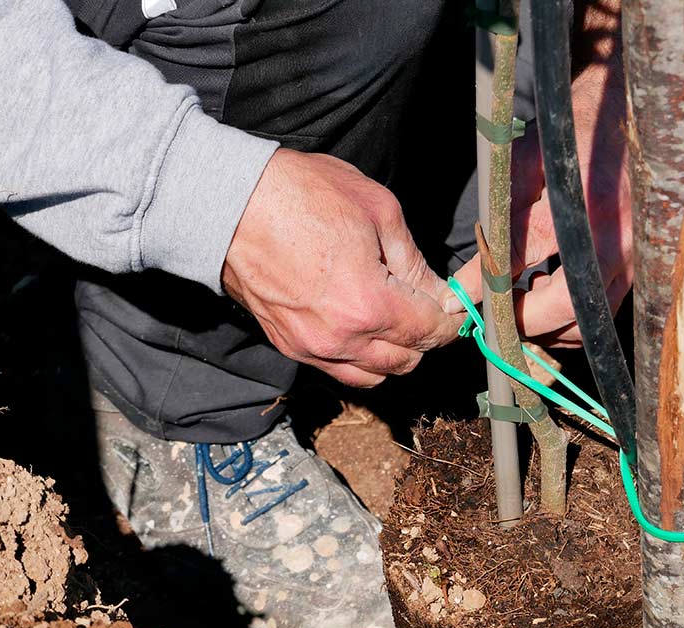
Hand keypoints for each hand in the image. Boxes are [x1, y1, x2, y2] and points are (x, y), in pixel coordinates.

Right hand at [223, 149, 460, 386]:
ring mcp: (312, 348)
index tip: (454, 304)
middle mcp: (342, 339)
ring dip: (394, 353)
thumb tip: (436, 290)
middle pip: (408, 361)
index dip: (452, 320)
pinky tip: (361, 327)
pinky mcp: (290, 347)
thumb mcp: (378, 210)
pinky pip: (339, 371)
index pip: (432, 333)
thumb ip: (414, 260)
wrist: (229, 204)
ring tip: (394, 319)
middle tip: (426, 306)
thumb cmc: (301, 195)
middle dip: (425, 336)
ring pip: (375, 375)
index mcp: (370, 304)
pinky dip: (360, 358)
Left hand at [448, 59, 632, 347]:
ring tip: (519, 306)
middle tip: (491, 318)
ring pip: (588, 321)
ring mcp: (632, 258)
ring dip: (549, 327)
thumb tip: (464, 281)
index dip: (484, 286)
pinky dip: (573, 318)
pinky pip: (604, 310)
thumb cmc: (568, 136)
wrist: (628, 113)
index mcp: (578, 210)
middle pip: (563, 310)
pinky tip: (548, 295)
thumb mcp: (524, 165)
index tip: (455, 301)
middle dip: (521, 322)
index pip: (521, 261)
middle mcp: (613, 241)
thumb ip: (499, 225)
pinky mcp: (638, 266)